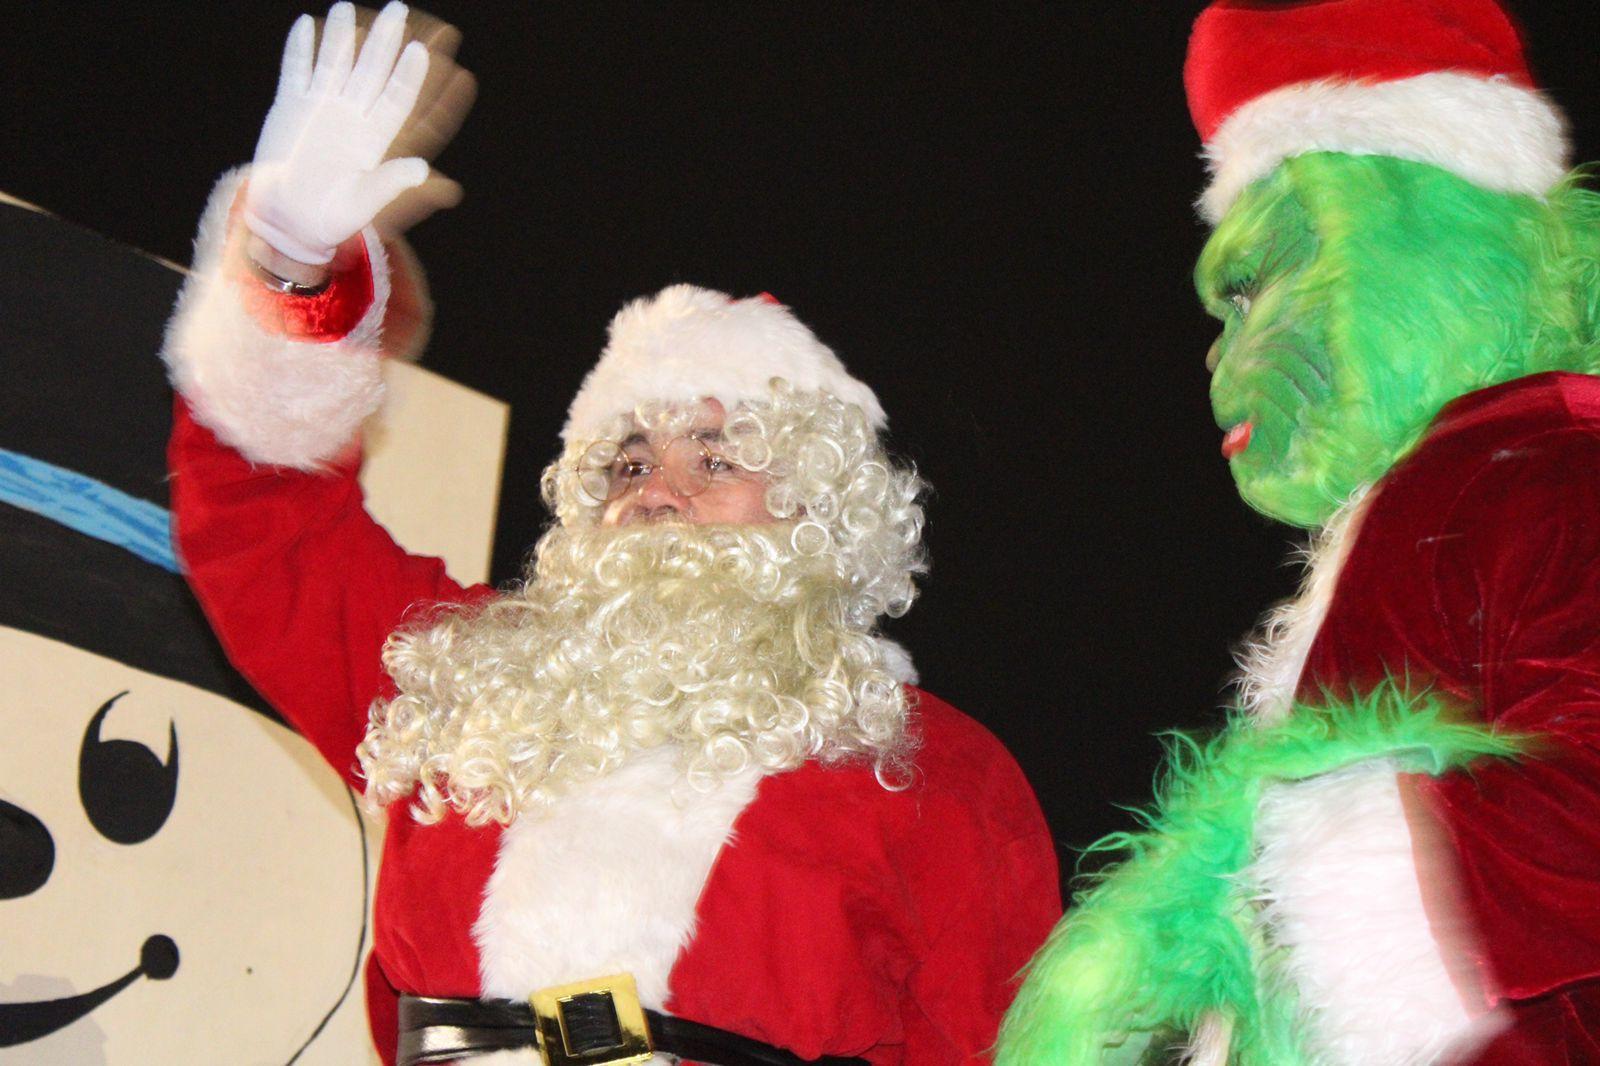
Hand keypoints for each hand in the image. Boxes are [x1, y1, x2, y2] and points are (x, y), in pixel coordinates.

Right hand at [246, 2, 451, 264]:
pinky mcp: (290, 107)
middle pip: (370, 71)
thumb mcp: (363, 203)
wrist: (289, 219)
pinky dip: (299, 50)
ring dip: (340, 37)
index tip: (419, 51)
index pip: (396, 98)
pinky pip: (295, 72)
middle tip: (397, 9)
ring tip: (345, 6)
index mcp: (374, 138)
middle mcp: (351, 116)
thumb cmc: (330, 217)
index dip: (407, 75)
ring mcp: (321, 108)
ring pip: (334, 64)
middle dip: (383, 41)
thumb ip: (390, 182)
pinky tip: (305, 25)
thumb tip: (424, 169)